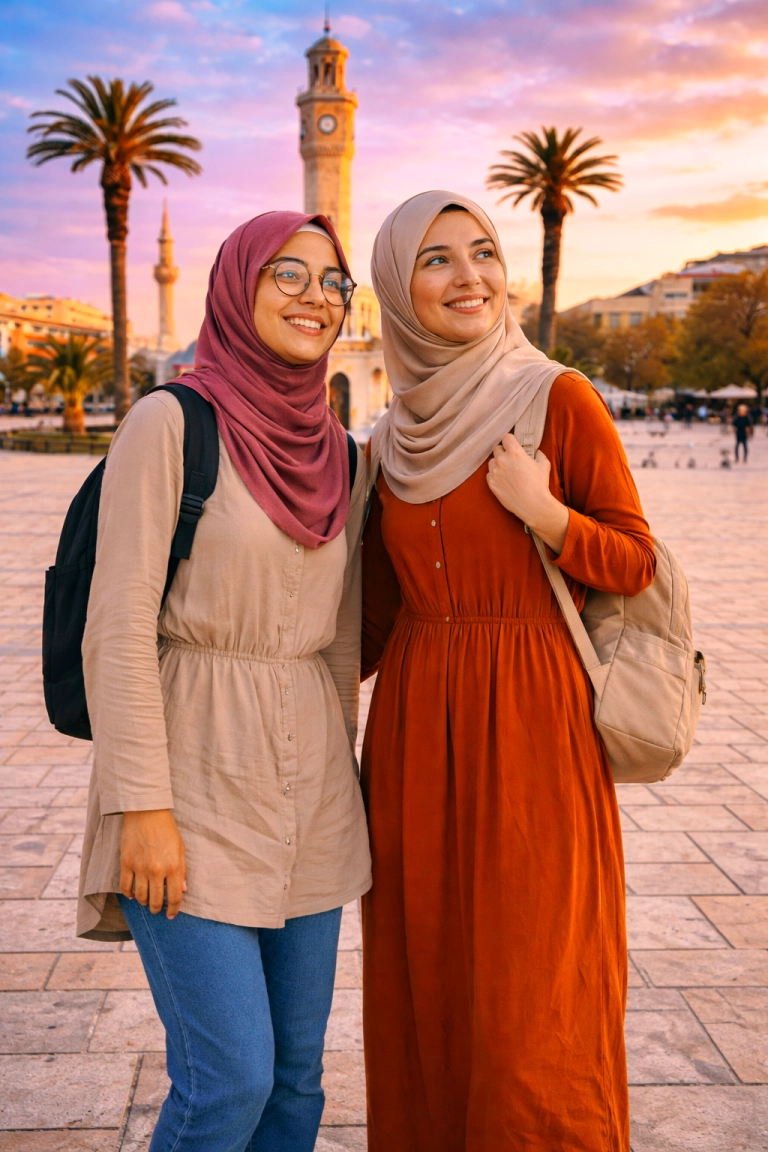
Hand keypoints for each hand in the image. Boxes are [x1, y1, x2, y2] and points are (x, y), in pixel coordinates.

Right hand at [120, 809, 186, 917]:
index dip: (173, 909)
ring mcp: (139, 868)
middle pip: (156, 901)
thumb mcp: (180, 848)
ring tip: (146, 902)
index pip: (174, 897)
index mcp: (173, 866)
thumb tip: (182, 890)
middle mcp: (156, 870)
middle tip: (157, 910)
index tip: (171, 915)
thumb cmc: (166, 829)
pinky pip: (125, 887)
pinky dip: (128, 894)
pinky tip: (132, 895)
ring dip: (144, 903)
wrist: (146, 812)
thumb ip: (182, 870)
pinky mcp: (126, 863)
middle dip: (157, 909)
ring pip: (140, 897)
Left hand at [486, 433, 569, 553]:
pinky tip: (503, 480)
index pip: (506, 437)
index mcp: (515, 452)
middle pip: (497, 448)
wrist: (533, 504)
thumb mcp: (544, 465)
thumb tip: (536, 452)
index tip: (511, 443)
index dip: (509, 440)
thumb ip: (539, 455)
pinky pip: (489, 474)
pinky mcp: (491, 483)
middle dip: (503, 451)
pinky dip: (494, 475)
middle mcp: (502, 460)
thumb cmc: (540, 484)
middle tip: (509, 458)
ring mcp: (495, 472)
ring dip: (497, 463)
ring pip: (491, 461)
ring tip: (506, 471)